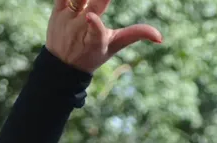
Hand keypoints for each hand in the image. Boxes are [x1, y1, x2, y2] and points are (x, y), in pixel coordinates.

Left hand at [46, 0, 161, 73]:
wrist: (62, 63)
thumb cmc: (94, 53)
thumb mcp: (115, 46)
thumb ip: (136, 35)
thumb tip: (160, 37)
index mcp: (96, 43)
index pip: (97, 33)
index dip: (95, 25)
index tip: (92, 17)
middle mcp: (80, 30)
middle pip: (91, 6)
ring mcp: (67, 18)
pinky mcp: (57, 9)